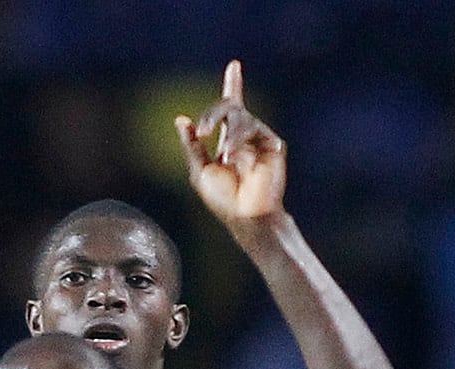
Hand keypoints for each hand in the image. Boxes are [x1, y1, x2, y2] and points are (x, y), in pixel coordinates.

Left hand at [175, 61, 286, 232]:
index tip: (234, 65)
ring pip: (240, 118)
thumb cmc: (223, 200)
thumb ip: (192, 145)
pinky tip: (233, 158)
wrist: (246, 216)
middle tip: (202, 131)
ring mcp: (260, 139)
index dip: (233, 85)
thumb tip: (181, 119)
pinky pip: (252, 129)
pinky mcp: (273, 145)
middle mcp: (245, 136)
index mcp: (228, 140)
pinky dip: (238, 140)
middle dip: (213, 114)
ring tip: (224, 157)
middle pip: (229, 107)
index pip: (230, 107)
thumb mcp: (200, 170)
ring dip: (228, 134)